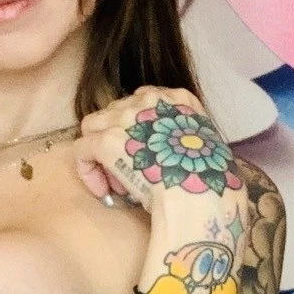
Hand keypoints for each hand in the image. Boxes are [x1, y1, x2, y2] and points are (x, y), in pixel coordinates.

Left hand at [73, 86, 241, 219]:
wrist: (201, 194)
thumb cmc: (211, 180)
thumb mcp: (207, 146)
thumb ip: (188, 140)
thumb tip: (178, 157)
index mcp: (178, 99)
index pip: (142, 103)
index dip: (138, 131)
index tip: (146, 156)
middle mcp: (149, 100)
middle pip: (116, 113)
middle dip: (119, 142)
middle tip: (131, 173)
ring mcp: (126, 118)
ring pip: (93, 126)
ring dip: (100, 153)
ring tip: (116, 182)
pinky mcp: (106, 140)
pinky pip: (82, 150)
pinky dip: (88, 171)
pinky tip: (103, 190)